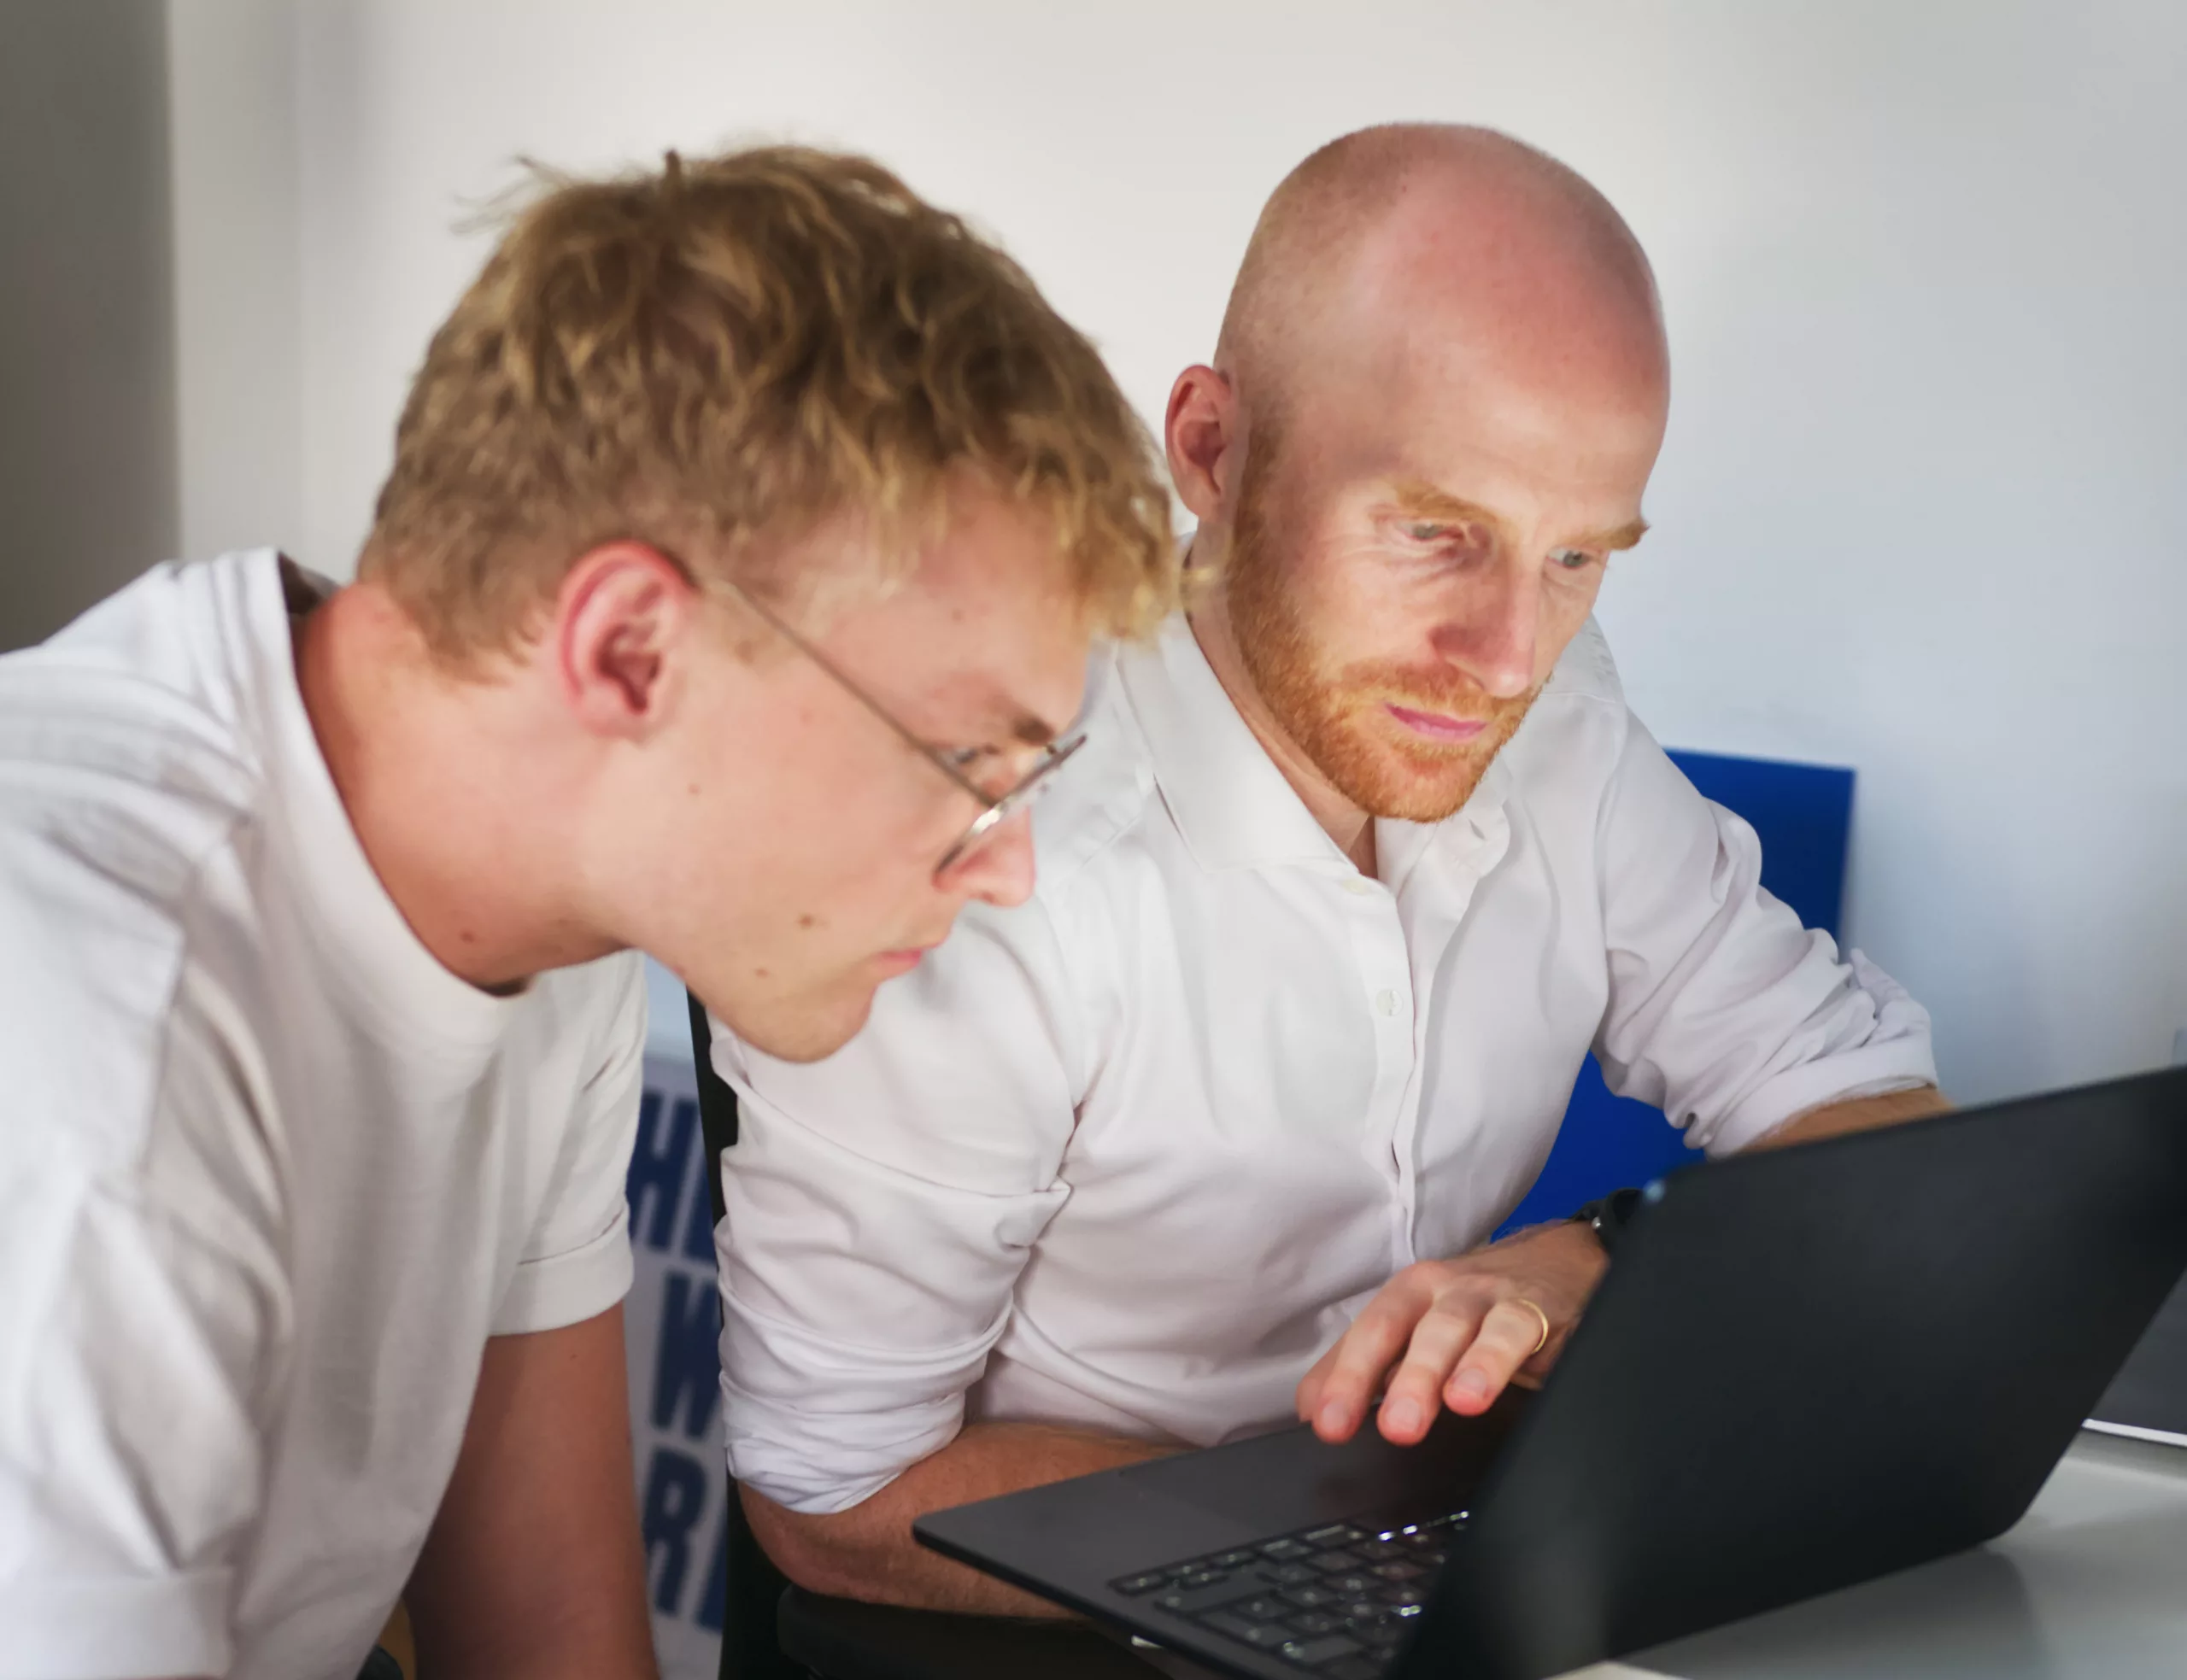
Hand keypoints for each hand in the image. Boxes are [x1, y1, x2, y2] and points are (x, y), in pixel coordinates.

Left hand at [1296, 1221, 1607, 1445]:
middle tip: (1391, 1428)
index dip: (1342, 1378)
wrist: (1558, 1265)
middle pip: (1402, 1327)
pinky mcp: (1534, 1309)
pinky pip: (1514, 1330)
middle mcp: (1440, 1292)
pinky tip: (1480, 1392)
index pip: (1365, 1337)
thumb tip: (1314, 1410)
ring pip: (1455, 1326)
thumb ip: (1368, 1371)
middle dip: (1391, 1377)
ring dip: (1443, 1368)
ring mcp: (1486, 1297)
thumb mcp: (1422, 1333)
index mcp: (1406, 1298)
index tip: (1325, 1424)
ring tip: (1447, 1406)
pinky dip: (1495, 1361)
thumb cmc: (1478, 1308)